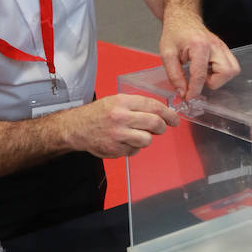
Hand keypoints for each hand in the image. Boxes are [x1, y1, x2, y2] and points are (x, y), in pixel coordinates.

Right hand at [64, 94, 179, 158]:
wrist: (77, 128)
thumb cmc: (98, 113)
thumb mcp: (116, 101)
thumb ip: (137, 105)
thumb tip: (161, 113)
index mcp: (122, 102)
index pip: (153, 106)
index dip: (168, 113)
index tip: (174, 119)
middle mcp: (120, 118)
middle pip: (154, 123)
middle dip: (162, 127)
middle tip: (161, 128)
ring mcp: (117, 135)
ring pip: (147, 139)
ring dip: (146, 138)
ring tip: (137, 134)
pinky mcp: (115, 150)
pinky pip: (134, 150)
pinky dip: (133, 147)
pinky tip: (123, 141)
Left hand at [159, 10, 240, 101]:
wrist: (183, 19)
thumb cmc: (175, 33)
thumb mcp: (167, 54)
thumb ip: (174, 75)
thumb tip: (183, 92)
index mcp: (199, 46)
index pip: (200, 75)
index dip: (194, 91)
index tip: (189, 98)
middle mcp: (215, 46)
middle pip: (226, 72)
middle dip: (213, 82)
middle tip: (199, 78)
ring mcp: (222, 47)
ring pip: (233, 70)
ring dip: (219, 78)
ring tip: (204, 73)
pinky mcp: (225, 50)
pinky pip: (232, 67)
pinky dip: (221, 73)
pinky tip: (208, 69)